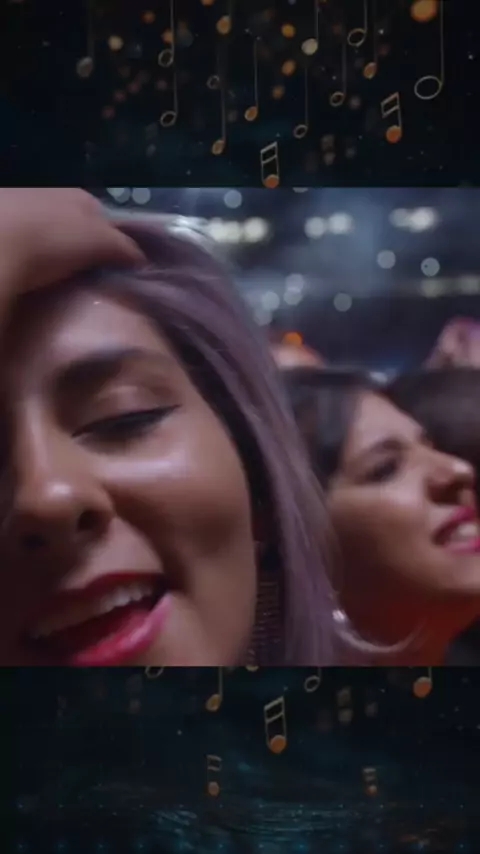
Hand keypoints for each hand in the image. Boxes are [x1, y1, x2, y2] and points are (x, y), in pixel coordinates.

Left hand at [0, 188, 143, 295]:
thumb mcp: (101, 242)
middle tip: (84, 276)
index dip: (111, 242)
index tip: (112, 267)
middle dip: (79, 245)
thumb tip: (141, 259)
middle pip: (74, 223)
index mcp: (81, 196)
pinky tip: (28, 272)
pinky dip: (26, 254)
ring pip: (46, 230)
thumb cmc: (55, 239)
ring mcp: (22, 205)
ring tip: (53, 277)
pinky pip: (22, 240)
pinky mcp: (3, 225)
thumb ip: (125, 247)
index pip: (104, 217)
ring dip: (51, 249)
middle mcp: (52, 194)